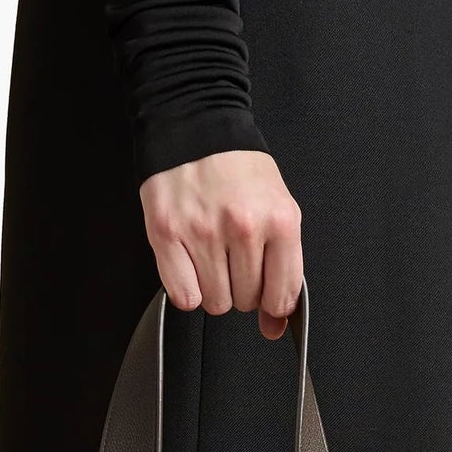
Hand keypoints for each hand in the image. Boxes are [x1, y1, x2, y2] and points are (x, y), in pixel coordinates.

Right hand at [140, 151, 302, 339]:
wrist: (196, 126)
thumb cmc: (238, 168)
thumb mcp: (277, 208)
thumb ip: (283, 268)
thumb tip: (275, 325)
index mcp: (279, 220)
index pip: (281, 297)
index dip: (272, 302)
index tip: (266, 292)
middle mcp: (243, 227)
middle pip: (246, 302)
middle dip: (241, 288)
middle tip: (234, 257)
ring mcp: (204, 231)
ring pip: (214, 303)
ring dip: (213, 288)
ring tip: (212, 256)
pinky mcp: (168, 233)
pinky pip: (184, 296)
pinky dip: (188, 289)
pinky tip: (191, 264)